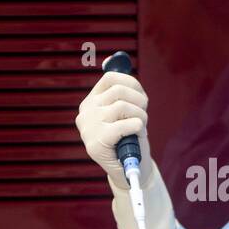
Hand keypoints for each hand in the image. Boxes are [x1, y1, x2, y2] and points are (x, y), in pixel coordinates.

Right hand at [75, 70, 153, 186]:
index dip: (133, 84)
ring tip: (140, 127)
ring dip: (140, 116)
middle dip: (140, 102)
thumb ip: (121, 88)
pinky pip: (124, 124)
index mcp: (90, 102)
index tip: (141, 98)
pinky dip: (137, 126)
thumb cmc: (130, 138)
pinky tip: (136, 133)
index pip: (111, 78)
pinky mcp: (95, 144)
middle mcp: (85, 113)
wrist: (130, 170)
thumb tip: (114, 58)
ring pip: (122, 106)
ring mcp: (88, 128)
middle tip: (143, 115)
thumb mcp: (125, 111)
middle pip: (119, 91)